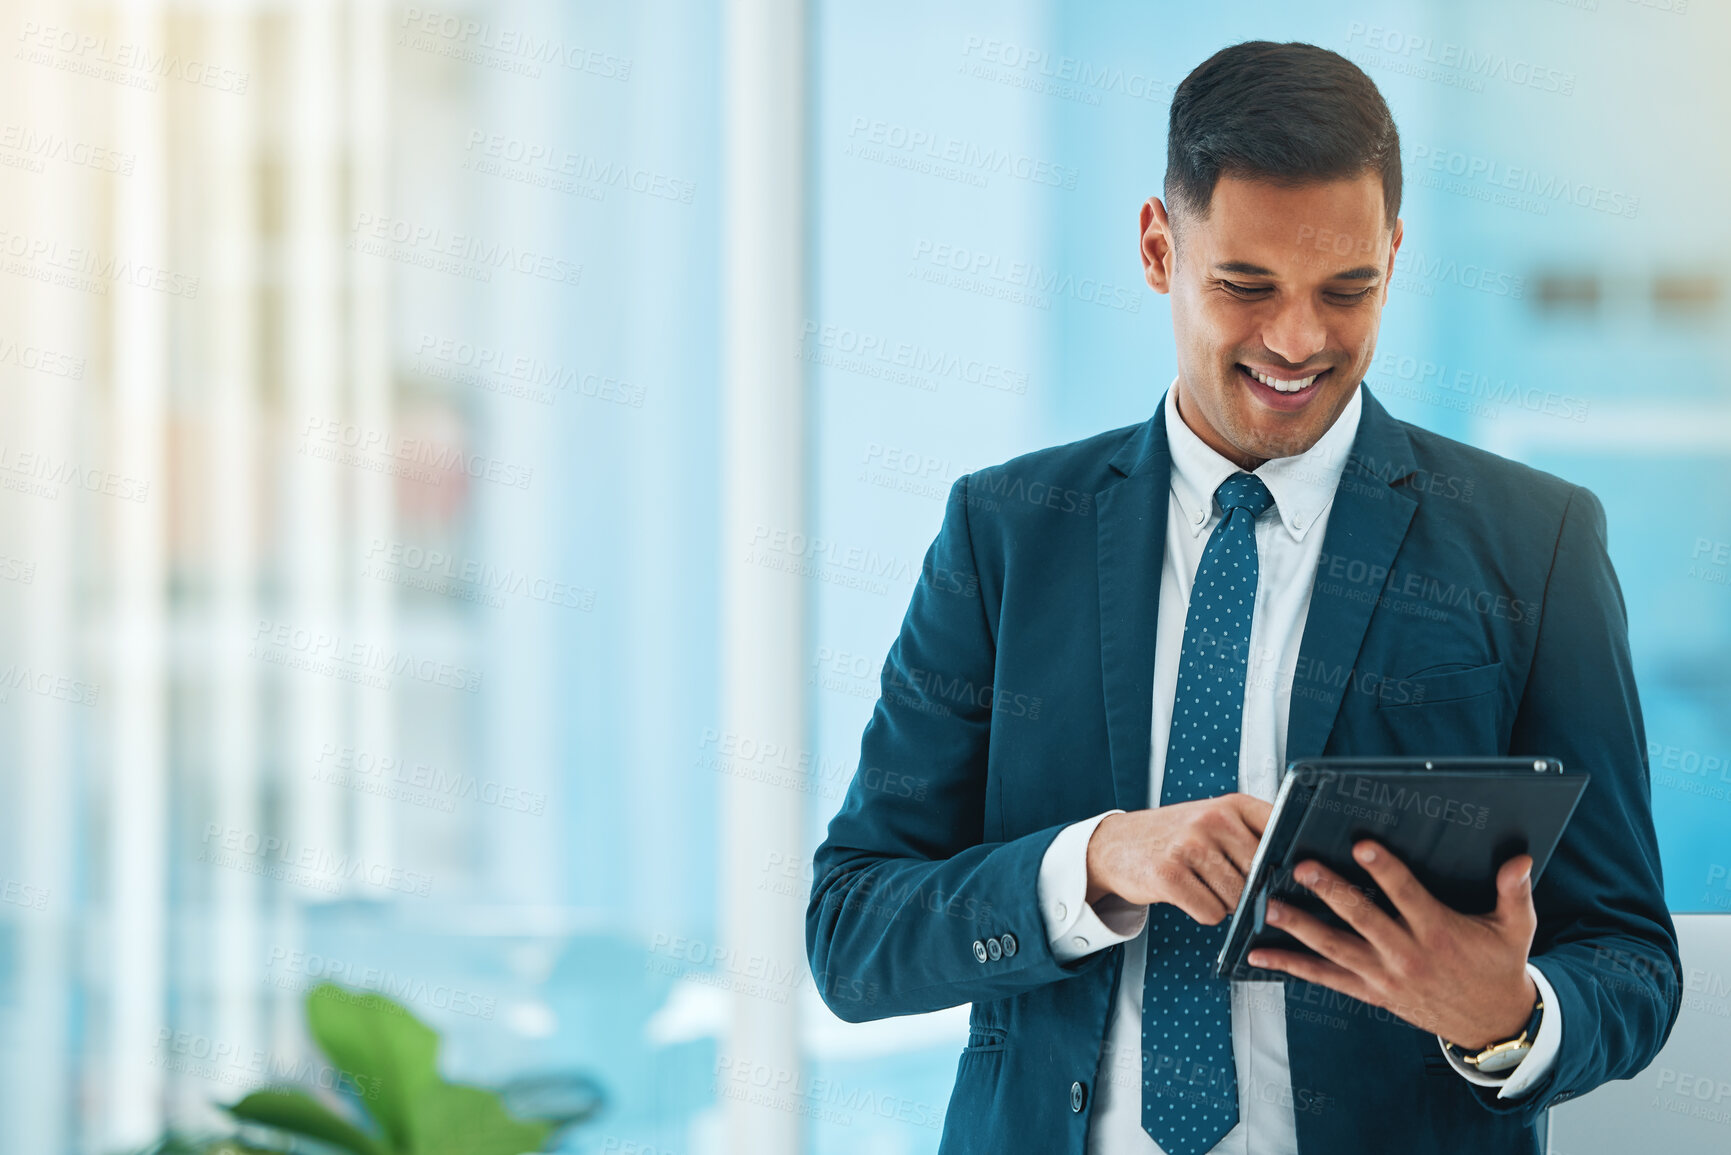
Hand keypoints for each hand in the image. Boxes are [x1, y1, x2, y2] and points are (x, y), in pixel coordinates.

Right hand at [1083, 793, 1272, 924]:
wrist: (1115, 844)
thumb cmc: (1175, 837)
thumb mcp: (1214, 821)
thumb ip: (1253, 838)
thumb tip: (1294, 878)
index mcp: (1232, 804)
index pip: (1283, 834)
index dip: (1287, 861)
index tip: (1285, 872)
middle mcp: (1212, 820)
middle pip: (1261, 876)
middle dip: (1250, 890)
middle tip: (1227, 881)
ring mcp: (1189, 845)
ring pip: (1237, 899)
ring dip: (1224, 903)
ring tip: (1202, 884)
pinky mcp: (1169, 875)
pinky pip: (1211, 913)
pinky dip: (1204, 912)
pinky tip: (1188, 894)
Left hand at [1247, 840, 1538, 1049]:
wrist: (1494, 1025)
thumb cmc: (1501, 967)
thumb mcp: (1516, 929)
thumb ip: (1514, 892)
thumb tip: (1520, 859)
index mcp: (1440, 933)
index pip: (1407, 895)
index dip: (1385, 869)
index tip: (1362, 844)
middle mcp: (1407, 955)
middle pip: (1362, 920)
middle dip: (1331, 892)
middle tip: (1301, 868)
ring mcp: (1385, 977)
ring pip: (1336, 949)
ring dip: (1301, 928)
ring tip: (1270, 906)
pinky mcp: (1371, 993)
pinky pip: (1325, 978)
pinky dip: (1292, 965)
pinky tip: (1260, 953)